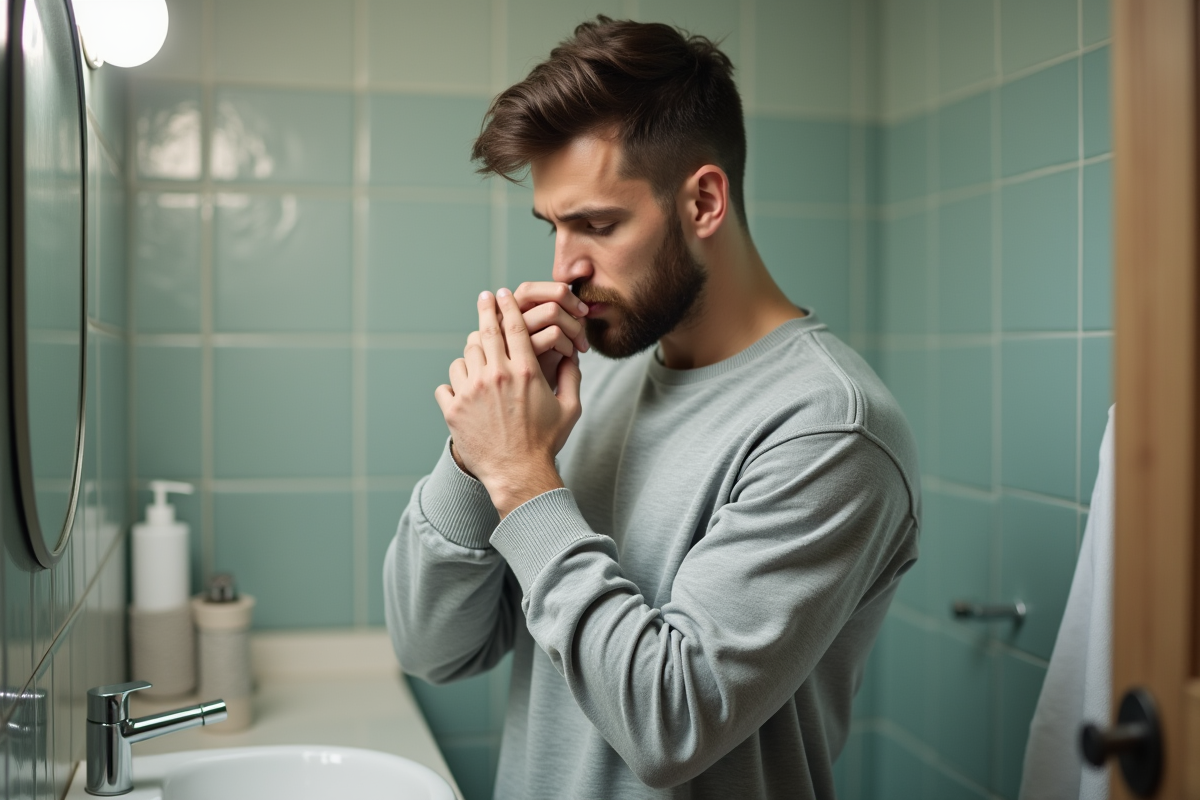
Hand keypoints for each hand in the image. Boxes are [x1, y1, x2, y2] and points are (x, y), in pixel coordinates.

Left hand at [436, 289, 582, 516]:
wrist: (518, 475)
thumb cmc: (546, 443)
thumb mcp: (570, 409)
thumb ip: (572, 378)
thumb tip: (573, 355)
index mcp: (525, 371)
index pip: (513, 326)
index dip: (507, 306)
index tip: (502, 293)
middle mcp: (495, 375)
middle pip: (485, 332)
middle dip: (485, 311)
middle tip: (484, 299)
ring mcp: (471, 392)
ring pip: (464, 357)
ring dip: (471, 356)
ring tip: (476, 360)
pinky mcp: (453, 410)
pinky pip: (446, 386)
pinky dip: (453, 387)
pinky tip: (462, 394)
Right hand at [515, 282, 589, 387]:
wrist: (529, 406)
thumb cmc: (537, 374)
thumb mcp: (544, 343)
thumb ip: (553, 322)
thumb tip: (580, 307)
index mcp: (512, 314)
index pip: (536, 287)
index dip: (563, 294)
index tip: (581, 311)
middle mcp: (507, 320)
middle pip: (542, 291)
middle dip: (570, 302)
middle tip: (583, 320)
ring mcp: (511, 336)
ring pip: (551, 311)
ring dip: (574, 325)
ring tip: (578, 345)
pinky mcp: (520, 354)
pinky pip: (553, 334)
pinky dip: (568, 343)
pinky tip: (568, 357)